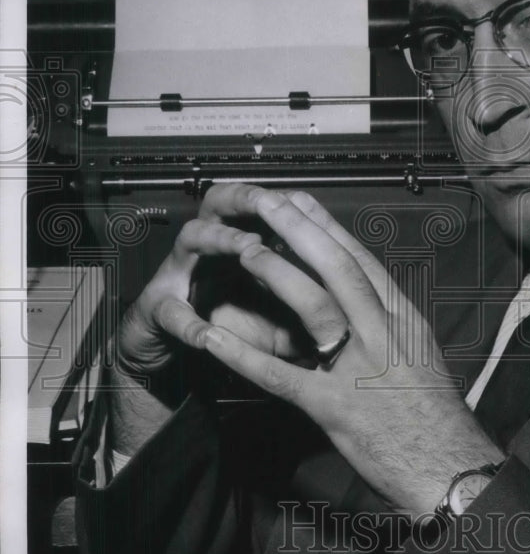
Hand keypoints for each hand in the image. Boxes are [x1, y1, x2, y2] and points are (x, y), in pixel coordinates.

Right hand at [108, 187, 305, 453]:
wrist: (169, 355)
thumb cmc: (230, 328)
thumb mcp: (277, 319)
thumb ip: (307, 307)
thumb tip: (352, 310)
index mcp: (239, 244)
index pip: (261, 209)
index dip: (286, 203)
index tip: (314, 202)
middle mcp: (207, 249)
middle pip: (222, 204)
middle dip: (248, 198)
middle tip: (273, 199)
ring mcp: (177, 273)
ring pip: (194, 239)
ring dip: (221, 239)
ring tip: (248, 248)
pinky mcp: (154, 309)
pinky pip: (170, 311)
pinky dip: (187, 322)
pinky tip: (205, 333)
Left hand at [200, 186, 501, 514]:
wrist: (452, 468)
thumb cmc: (436, 415)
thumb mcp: (420, 355)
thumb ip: (390, 324)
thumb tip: (361, 297)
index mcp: (404, 321)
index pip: (363, 261)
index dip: (328, 227)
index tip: (300, 201)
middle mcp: (384, 335)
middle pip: (339, 268)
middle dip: (300, 230)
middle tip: (267, 202)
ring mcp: (359, 370)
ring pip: (316, 307)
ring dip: (277, 275)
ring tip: (244, 251)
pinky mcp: (334, 408)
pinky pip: (281, 376)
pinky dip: (244, 355)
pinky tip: (214, 338)